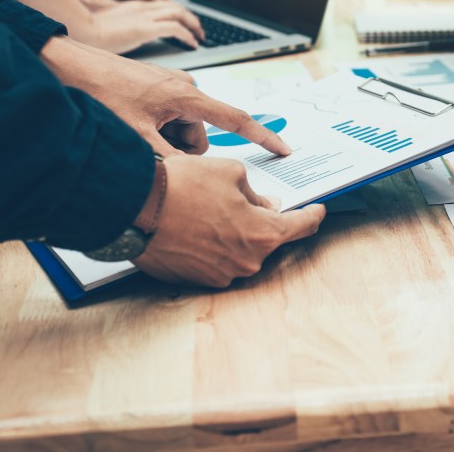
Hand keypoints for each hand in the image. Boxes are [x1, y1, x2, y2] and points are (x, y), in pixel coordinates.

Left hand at [39, 37, 290, 156]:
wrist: (70, 67)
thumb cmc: (100, 94)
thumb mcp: (137, 138)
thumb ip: (169, 162)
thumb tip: (188, 178)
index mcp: (187, 97)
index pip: (236, 120)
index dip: (262, 138)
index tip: (283, 149)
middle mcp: (184, 88)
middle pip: (199, 136)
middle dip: (179, 150)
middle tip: (147, 149)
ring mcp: (170, 88)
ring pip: (182, 131)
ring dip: (163, 141)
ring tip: (133, 135)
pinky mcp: (157, 89)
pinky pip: (168, 120)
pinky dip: (154, 130)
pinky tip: (130, 127)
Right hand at [90, 0, 204, 53]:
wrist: (79, 30)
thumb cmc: (88, 33)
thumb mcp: (110, 28)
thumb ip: (124, 29)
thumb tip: (133, 38)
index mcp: (133, 6)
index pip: (162, 4)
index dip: (177, 12)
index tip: (185, 22)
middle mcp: (141, 7)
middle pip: (175, 6)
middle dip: (191, 17)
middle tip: (199, 30)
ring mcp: (144, 16)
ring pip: (180, 13)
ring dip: (193, 25)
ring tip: (200, 37)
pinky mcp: (145, 27)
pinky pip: (175, 29)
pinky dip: (187, 36)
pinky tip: (192, 44)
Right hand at [132, 154, 325, 286]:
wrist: (135, 208)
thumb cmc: (183, 186)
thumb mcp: (231, 173)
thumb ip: (255, 192)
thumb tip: (264, 205)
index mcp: (263, 234)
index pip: (300, 226)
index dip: (312, 215)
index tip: (318, 211)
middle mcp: (247, 261)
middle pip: (267, 239)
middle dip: (263, 220)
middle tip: (251, 200)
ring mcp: (221, 275)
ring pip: (241, 250)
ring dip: (235, 232)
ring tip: (211, 208)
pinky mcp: (198, 279)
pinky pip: (217, 260)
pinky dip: (214, 244)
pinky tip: (197, 225)